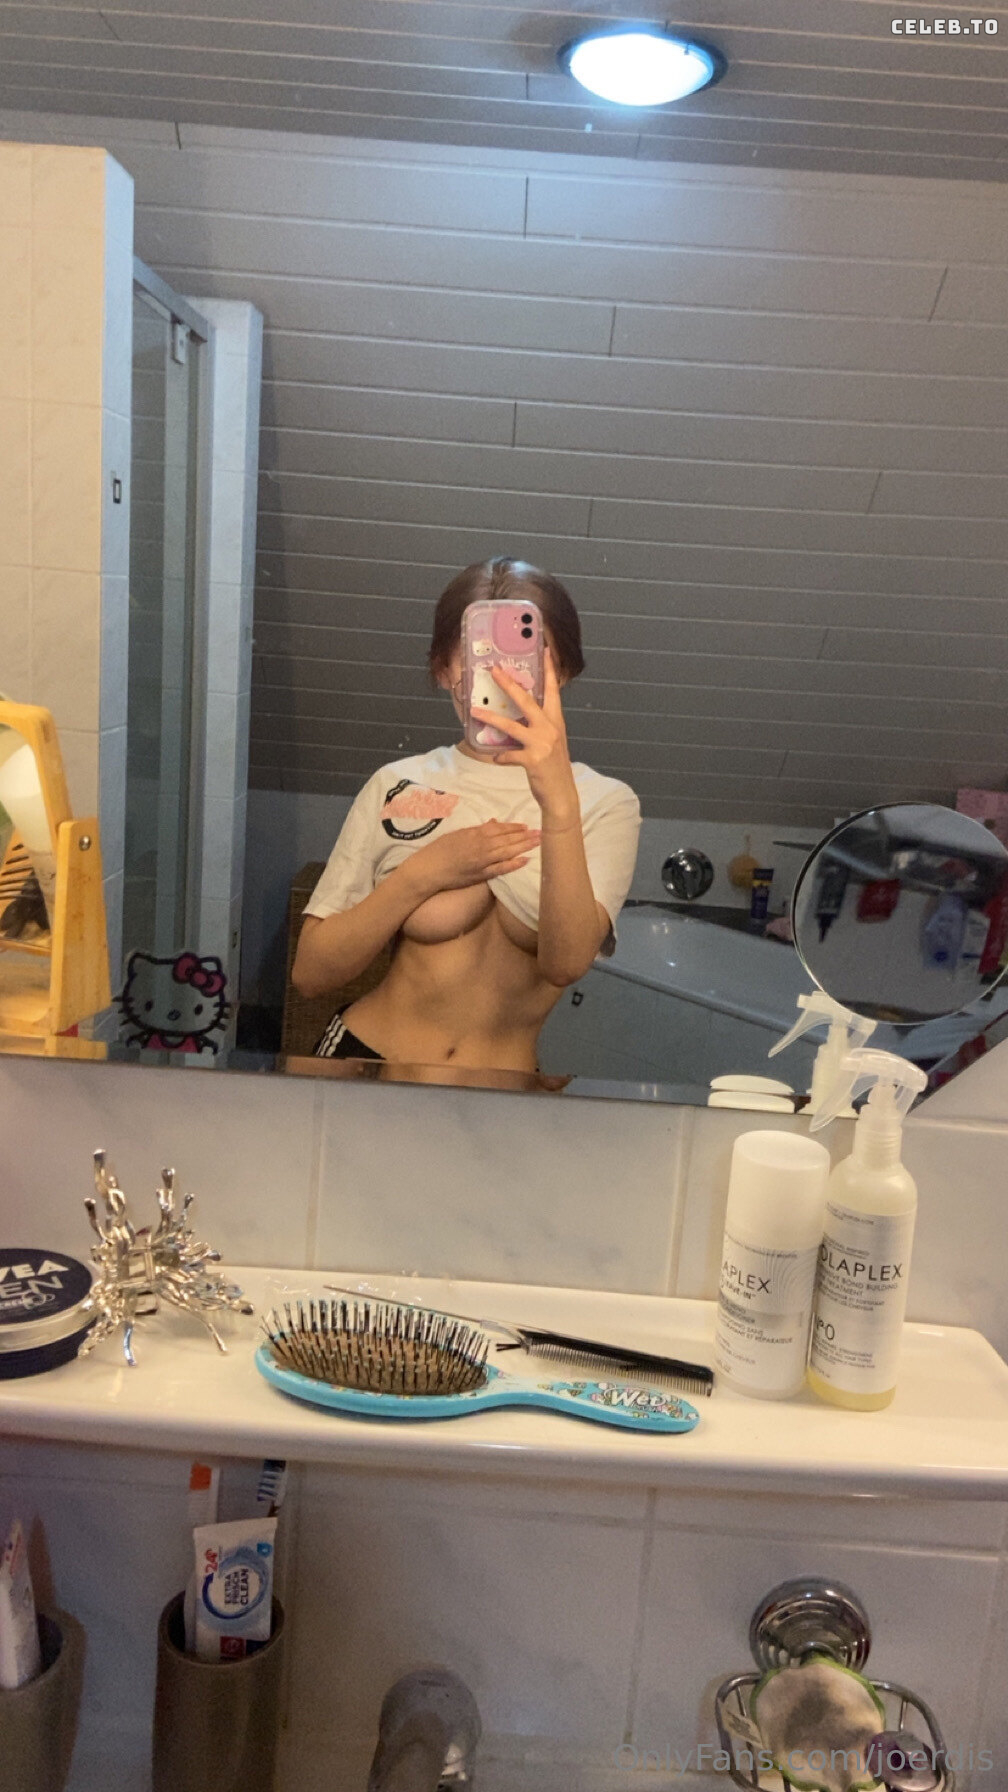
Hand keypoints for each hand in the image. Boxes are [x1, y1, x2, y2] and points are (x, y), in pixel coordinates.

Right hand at [404, 820, 540, 897]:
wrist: (428, 870)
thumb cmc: (439, 851)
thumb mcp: (457, 835)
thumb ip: (476, 830)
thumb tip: (493, 823)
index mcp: (474, 834)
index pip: (498, 828)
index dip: (513, 827)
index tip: (526, 825)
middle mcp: (480, 846)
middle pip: (507, 839)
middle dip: (525, 836)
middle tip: (541, 832)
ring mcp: (482, 861)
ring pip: (507, 852)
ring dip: (524, 847)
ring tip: (538, 842)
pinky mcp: (481, 875)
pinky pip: (500, 869)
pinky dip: (513, 864)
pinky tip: (525, 860)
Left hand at [475, 654, 579, 826]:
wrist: (561, 793)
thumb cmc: (552, 766)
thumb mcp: (550, 741)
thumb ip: (538, 726)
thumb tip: (516, 715)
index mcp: (555, 721)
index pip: (552, 690)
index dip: (549, 669)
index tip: (545, 650)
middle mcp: (550, 728)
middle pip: (527, 700)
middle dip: (509, 684)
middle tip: (494, 670)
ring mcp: (542, 744)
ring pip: (512, 726)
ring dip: (491, 718)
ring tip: (474, 711)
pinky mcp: (533, 760)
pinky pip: (509, 754)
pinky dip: (500, 756)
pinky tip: (497, 758)